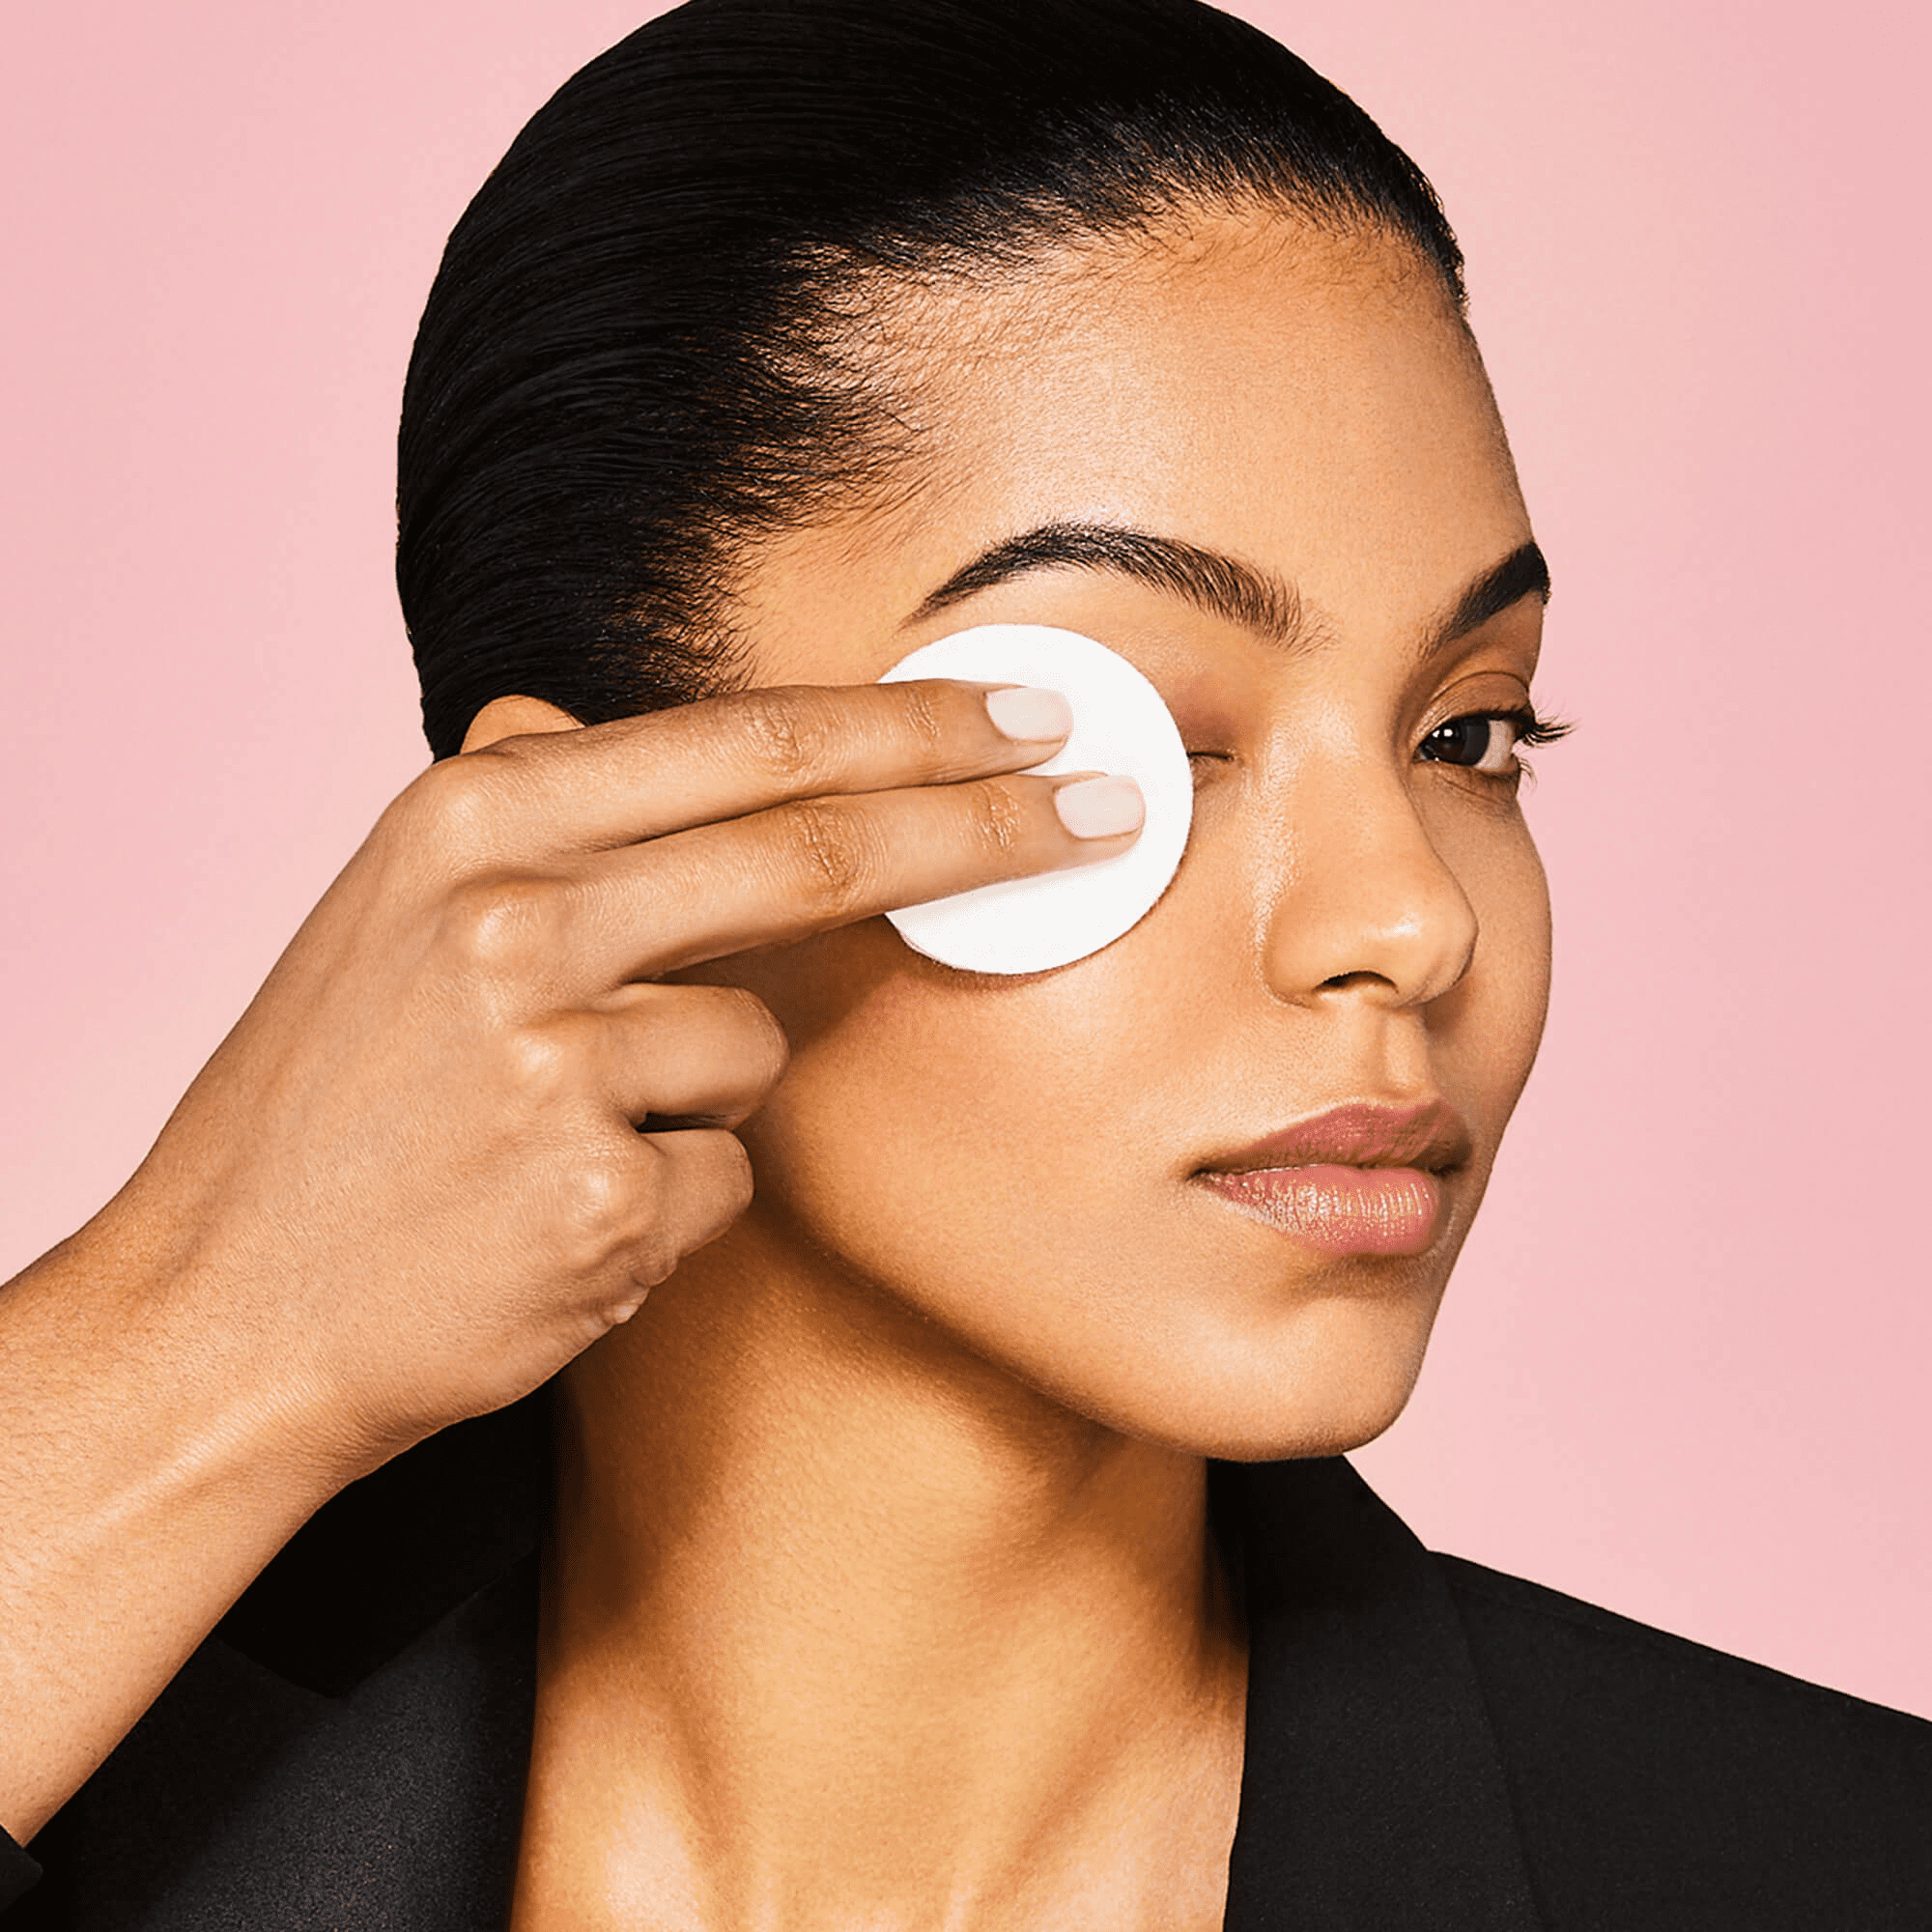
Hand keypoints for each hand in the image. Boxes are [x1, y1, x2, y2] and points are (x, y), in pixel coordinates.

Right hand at [96, 678, 1137, 1478]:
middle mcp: (510, 915)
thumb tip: (582, 711)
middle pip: (813, 852)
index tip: (1027, 713)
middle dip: (984, 827)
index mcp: (471, 821)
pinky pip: (726, 1177)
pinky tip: (556, 1220)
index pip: (743, 744)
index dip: (907, 726)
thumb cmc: (326, 1114)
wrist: (225, 1311)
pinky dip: (671, 1200)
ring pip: (759, 1047)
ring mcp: (552, 1058)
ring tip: (556, 1140)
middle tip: (1105, 809)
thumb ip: (516, 816)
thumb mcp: (390, 916)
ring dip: (699, 1097)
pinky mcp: (595, 1194)